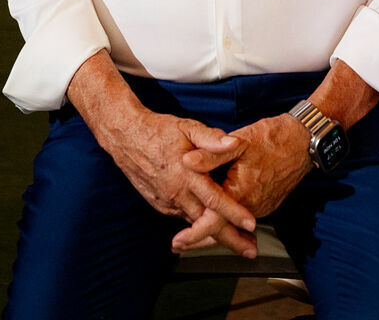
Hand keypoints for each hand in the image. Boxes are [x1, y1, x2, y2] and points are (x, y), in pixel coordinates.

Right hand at [104, 108, 257, 254]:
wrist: (126, 138)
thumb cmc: (159, 130)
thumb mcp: (188, 128)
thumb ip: (212, 138)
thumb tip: (234, 143)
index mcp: (186, 175)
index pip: (215, 199)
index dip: (234, 213)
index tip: (252, 224)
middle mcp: (176, 194)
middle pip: (207, 223)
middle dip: (230, 238)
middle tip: (250, 251)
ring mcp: (167, 202)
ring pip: (195, 226)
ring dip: (215, 237)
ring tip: (236, 245)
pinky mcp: (160, 205)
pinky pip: (183, 220)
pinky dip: (198, 229)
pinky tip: (210, 233)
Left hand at [171, 113, 311, 252]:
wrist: (305, 140)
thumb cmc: (273, 138)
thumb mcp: (240, 141)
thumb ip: (212, 154)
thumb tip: (186, 161)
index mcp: (241, 192)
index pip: (213, 222)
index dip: (193, 235)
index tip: (177, 243)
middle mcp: (252, 206)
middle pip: (222, 229)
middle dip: (200, 239)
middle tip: (180, 244)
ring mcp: (262, 207)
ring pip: (234, 224)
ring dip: (216, 228)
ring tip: (195, 233)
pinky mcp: (268, 203)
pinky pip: (245, 217)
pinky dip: (231, 220)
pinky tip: (221, 215)